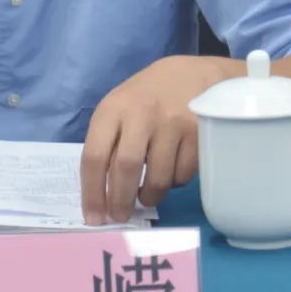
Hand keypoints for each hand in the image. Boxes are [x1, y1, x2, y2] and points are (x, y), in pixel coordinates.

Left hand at [80, 55, 239, 223]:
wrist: (192, 74)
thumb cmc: (146, 97)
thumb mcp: (119, 108)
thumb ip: (108, 143)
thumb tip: (100, 194)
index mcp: (113, 108)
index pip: (94, 156)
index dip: (92, 192)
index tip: (94, 217)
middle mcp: (141, 114)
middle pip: (125, 168)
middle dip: (120, 201)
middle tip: (120, 217)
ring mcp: (172, 123)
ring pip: (158, 178)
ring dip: (150, 197)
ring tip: (146, 196)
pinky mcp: (198, 133)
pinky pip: (183, 175)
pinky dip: (175, 183)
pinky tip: (170, 172)